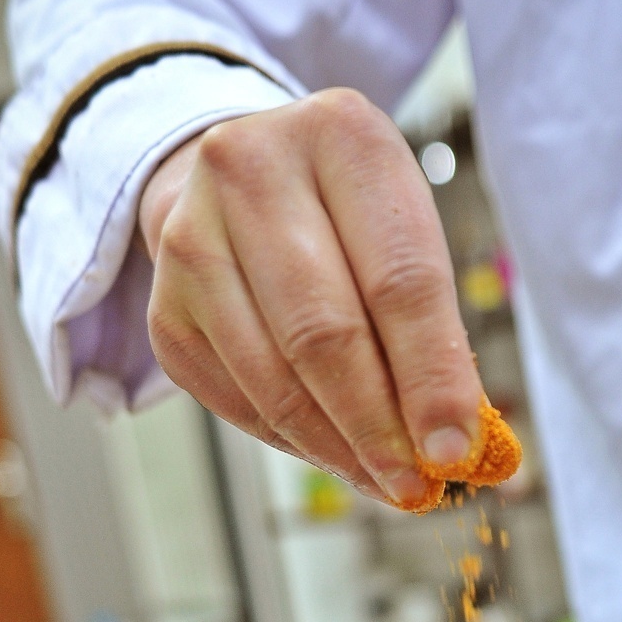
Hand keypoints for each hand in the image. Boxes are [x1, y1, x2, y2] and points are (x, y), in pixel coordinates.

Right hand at [138, 91, 481, 507]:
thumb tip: (458, 446)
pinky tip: (331, 452)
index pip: (399, 281)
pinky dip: (291, 440)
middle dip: (378, 427)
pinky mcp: (163, 306)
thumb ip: (434, 328)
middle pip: (324, 333)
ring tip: (381, 480)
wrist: (242, 177)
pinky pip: (235, 399)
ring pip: (273, 376)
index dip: (431, 377)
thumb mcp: (403, 232)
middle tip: (415, 485)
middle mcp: (250, 169)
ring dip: (335, 447)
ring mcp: (191, 237)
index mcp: (340, 136)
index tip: (456, 450)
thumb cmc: (350, 217)